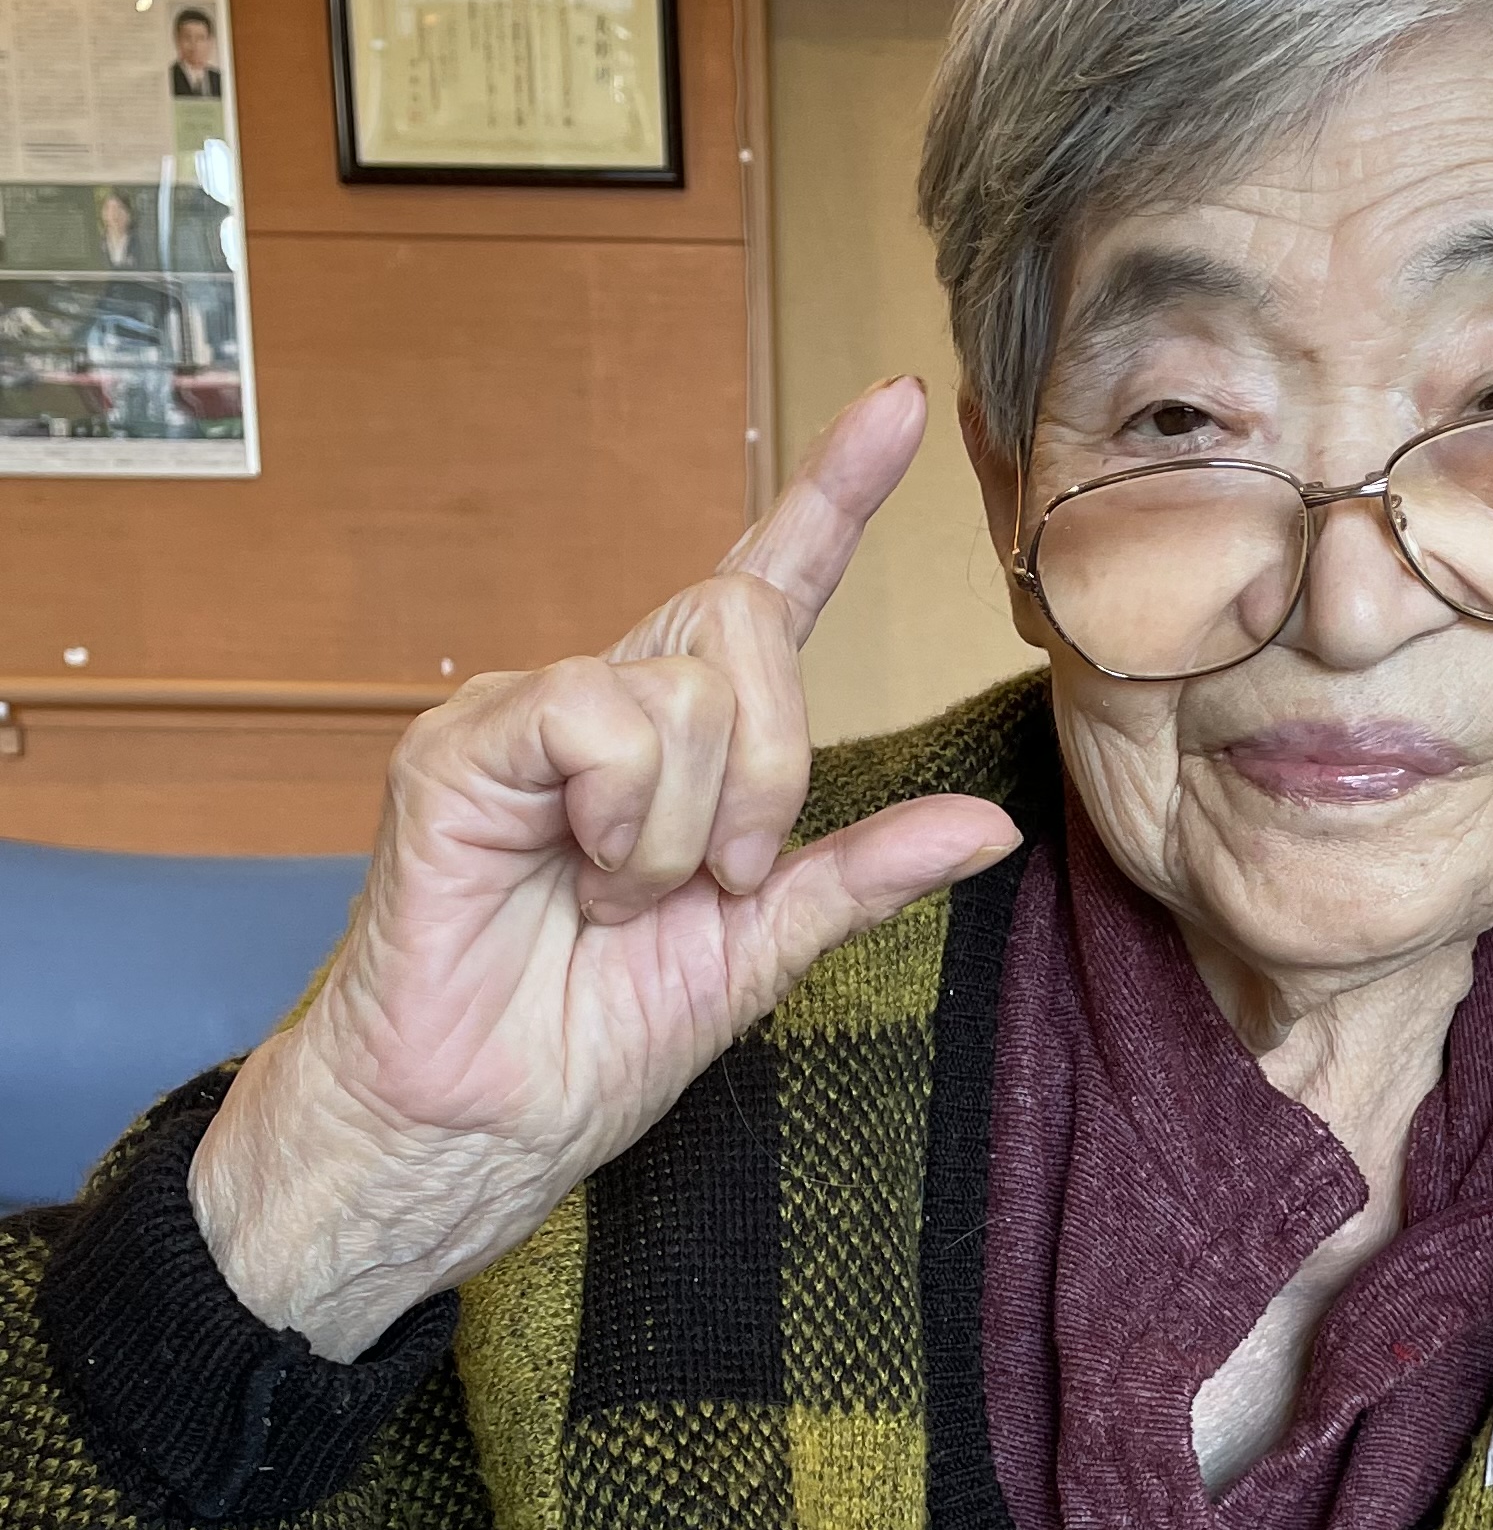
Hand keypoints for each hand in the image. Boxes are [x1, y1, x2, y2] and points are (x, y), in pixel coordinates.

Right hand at [191, 380, 1017, 1358]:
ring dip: (686, 830)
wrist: (483, 1125)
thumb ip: (860, 873)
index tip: (904, 404)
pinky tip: (576, 879)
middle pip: (746, 622)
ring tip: (616, 902)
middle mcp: (607, 702)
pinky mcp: (466, 743)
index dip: (832, 496)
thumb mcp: (761, 953)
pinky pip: (601, 715)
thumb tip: (987, 826)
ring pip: (686, 687)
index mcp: (683, 744)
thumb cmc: (589, 1040)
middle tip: (720, 881)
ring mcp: (530, 713)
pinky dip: (623, 821)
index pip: (767, 588)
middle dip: (774, 770)